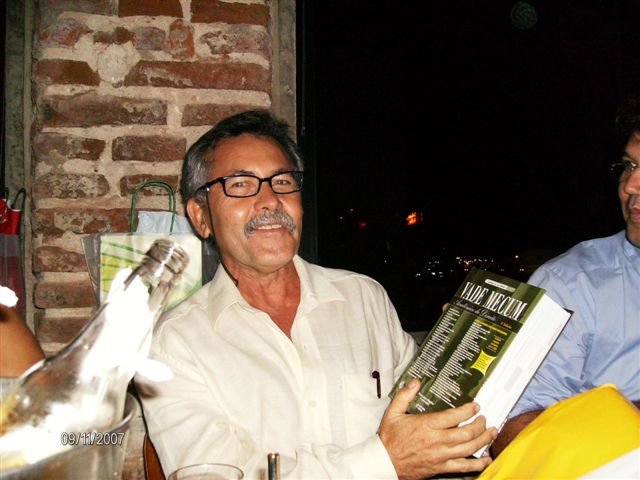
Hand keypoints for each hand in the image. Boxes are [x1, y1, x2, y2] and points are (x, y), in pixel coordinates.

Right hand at [378, 379, 495, 479]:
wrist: (384, 462)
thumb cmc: (389, 439)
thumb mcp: (392, 413)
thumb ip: (404, 396)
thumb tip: (415, 382)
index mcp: (426, 425)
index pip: (453, 416)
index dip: (468, 411)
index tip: (475, 407)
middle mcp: (436, 441)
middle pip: (466, 432)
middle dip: (479, 425)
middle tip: (484, 419)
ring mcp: (440, 456)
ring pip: (469, 448)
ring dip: (483, 440)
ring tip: (491, 432)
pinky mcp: (441, 468)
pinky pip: (464, 467)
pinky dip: (478, 463)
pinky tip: (486, 459)